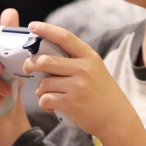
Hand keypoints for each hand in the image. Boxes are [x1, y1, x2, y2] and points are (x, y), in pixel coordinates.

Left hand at [24, 22, 145, 145]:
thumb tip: (45, 53)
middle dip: (31, 63)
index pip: (65, 37)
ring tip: (47, 94)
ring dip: (40, 90)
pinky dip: (44, 103)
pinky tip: (51, 106)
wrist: (117, 119)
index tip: (32, 26)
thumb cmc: (102, 93)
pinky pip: (46, 99)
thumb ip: (75, 60)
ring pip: (44, 83)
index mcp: (90, 56)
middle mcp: (84, 68)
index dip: (46, 29)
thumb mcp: (95, 69)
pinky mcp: (71, 103)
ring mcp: (78, 86)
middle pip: (46, 60)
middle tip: (28, 67)